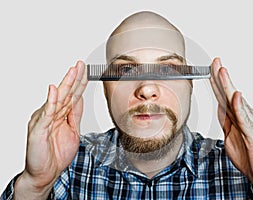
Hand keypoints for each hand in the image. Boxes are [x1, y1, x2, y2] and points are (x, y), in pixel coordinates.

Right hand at [15, 61, 87, 198]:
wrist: (45, 174)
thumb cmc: (57, 154)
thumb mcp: (73, 131)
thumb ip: (75, 115)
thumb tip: (80, 99)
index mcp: (61, 115)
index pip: (72, 96)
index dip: (80, 83)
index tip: (87, 71)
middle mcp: (52, 114)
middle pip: (66, 93)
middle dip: (74, 78)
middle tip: (80, 64)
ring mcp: (44, 120)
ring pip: (57, 99)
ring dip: (66, 85)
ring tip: (72, 71)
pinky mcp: (38, 129)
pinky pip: (46, 114)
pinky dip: (51, 102)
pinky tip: (54, 91)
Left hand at [210, 58, 252, 198]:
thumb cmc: (248, 155)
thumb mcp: (230, 135)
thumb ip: (226, 121)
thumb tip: (219, 107)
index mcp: (238, 117)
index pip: (225, 97)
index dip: (216, 83)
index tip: (209, 69)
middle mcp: (246, 116)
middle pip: (230, 94)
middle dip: (221, 77)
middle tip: (215, 62)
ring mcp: (250, 124)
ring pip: (237, 102)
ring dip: (228, 86)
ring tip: (222, 71)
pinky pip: (245, 119)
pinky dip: (240, 107)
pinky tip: (236, 96)